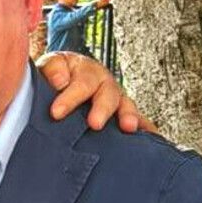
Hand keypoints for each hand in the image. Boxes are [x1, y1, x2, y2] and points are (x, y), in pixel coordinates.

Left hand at [35, 51, 158, 133]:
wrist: (59, 79)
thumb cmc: (52, 75)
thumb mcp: (48, 66)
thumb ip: (51, 70)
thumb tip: (60, 81)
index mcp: (83, 69)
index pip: (80, 82)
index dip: (70, 97)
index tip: (57, 113)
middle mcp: (103, 81)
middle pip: (107, 93)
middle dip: (101, 109)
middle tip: (94, 124)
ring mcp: (115, 96)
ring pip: (125, 104)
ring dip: (129, 115)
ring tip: (128, 127)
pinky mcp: (123, 111)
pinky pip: (139, 119)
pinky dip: (146, 127)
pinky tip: (152, 136)